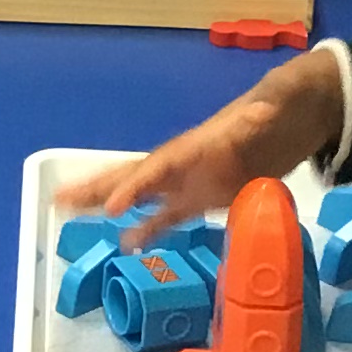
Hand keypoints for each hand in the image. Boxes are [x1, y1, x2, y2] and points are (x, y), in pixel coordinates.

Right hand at [54, 51, 347, 244]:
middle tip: (59, 200)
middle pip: (132, 175)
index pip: (157, 167)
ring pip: (139, 195)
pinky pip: (165, 216)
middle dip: (97, 188)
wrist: (292, 115)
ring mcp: (188, 182)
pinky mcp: (201, 198)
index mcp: (196, 146)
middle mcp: (183, 164)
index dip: (135, 186)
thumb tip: (262, 111)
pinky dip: (145, 230)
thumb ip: (265, 112)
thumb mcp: (277, 106)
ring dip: (105, 204)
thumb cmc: (281, 108)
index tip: (113, 207)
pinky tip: (125, 245)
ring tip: (67, 214)